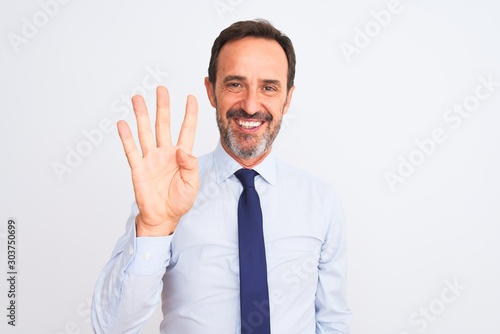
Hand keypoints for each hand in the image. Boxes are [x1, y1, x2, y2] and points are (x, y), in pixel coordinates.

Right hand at [117, 86, 198, 235]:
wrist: (163, 217)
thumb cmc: (180, 201)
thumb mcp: (192, 184)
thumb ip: (190, 166)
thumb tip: (182, 151)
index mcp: (181, 156)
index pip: (186, 130)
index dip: (190, 114)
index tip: (191, 97)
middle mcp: (165, 153)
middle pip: (163, 125)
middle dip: (162, 107)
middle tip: (161, 89)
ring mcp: (150, 159)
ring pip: (145, 132)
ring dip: (142, 115)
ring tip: (137, 98)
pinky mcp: (138, 168)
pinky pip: (131, 150)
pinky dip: (126, 137)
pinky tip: (123, 124)